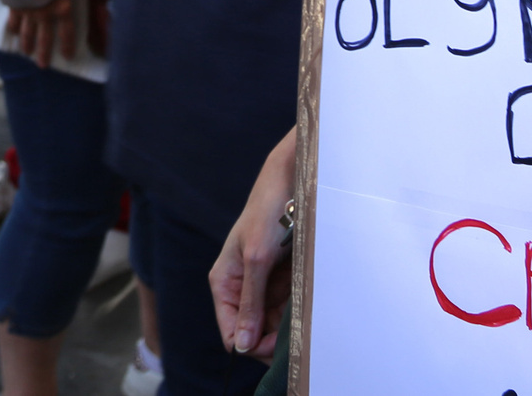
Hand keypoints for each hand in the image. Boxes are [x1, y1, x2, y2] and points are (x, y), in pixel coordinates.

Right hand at [0, 0, 101, 63]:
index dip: (67, 45)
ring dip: (27, 43)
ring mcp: (27, 11)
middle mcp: (44, 14)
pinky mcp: (13, 4)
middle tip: (43, 65)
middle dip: (44, 52)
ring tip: (26, 53)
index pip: (67, 32)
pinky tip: (11, 33)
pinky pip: (12, 19)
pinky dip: (12, 27)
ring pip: (27, 32)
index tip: (68, 56)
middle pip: (44, 38)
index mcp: (61, 7)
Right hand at [212, 123, 304, 358]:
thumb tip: (240, 345)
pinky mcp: (282, 282)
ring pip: (272, 325)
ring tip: (302, 320)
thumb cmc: (268, 215)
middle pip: (253, 333)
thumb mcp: (257, 260)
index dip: (251, 345)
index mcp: (224, 283)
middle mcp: (241, 288)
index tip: (274, 346)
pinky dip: (296, 315)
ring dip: (286, 328)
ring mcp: (263, 286)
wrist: (294, 186)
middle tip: (293, 337)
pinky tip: (306, 310)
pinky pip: (286, 310)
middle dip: (271, 339)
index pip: (230, 333)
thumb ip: (249, 303)